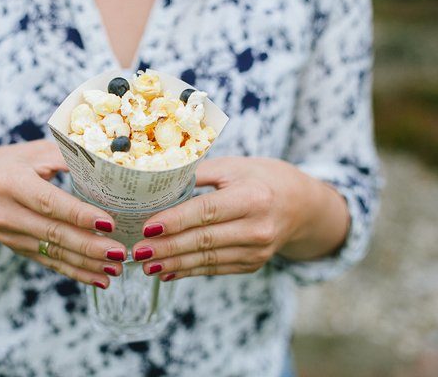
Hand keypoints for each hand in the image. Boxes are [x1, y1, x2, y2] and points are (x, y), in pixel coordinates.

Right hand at [0, 141, 126, 288]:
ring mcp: (10, 236)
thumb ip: (67, 156)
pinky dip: (77, 272)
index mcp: (10, 182)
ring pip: (54, 252)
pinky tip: (100, 279)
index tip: (108, 223)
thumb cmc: (13, 164)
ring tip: (116, 269)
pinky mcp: (18, 249)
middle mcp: (6, 213)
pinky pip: (51, 262)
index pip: (48, 202)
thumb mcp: (35, 151)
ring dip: (88, 264)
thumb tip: (106, 163)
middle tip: (119, 253)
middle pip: (53, 233)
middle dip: (90, 246)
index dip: (78, 215)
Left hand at [131, 157, 349, 280]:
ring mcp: (257, 250)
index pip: (207, 211)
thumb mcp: (233, 167)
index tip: (148, 226)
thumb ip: (198, 173)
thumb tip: (156, 181)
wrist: (300, 205)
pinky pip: (215, 269)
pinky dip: (189, 271)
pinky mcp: (253, 264)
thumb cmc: (260, 178)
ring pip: (207, 259)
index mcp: (252, 197)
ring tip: (146, 265)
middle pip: (204, 239)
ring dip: (173, 263)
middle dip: (167, 247)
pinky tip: (167, 271)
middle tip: (138, 251)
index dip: (176, 220)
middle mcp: (258, 227)